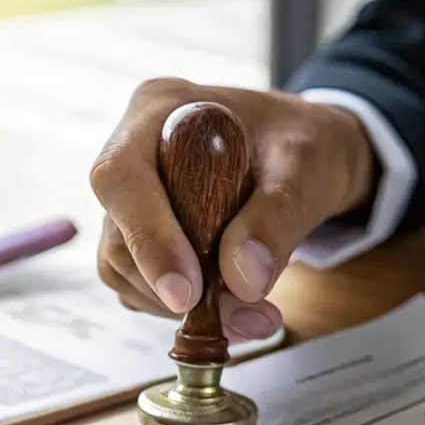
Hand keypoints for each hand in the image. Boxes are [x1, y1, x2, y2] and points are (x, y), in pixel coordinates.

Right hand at [90, 77, 376, 341]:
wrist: (306, 156)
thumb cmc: (302, 144)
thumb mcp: (305, 166)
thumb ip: (276, 217)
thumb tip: (243, 282)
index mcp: (159, 110)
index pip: (122, 178)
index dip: (148, 238)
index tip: (187, 293)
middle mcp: (133, 153)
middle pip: (118, 236)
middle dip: (172, 287)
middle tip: (243, 313)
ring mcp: (132, 202)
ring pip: (124, 270)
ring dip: (179, 306)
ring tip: (248, 311)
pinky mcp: (141, 240)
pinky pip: (141, 287)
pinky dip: (183, 310)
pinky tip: (229, 304)